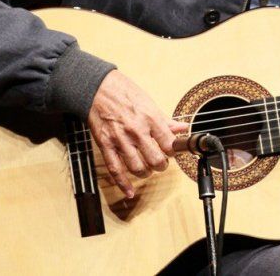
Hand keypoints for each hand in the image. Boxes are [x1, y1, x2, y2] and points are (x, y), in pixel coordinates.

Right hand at [87, 70, 189, 198]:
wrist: (97, 88)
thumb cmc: (124, 92)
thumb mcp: (149, 103)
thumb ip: (165, 120)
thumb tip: (182, 128)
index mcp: (150, 119)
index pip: (169, 144)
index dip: (174, 151)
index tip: (173, 151)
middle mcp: (136, 131)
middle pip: (155, 160)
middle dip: (161, 165)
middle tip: (161, 162)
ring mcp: (120, 140)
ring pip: (137, 168)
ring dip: (145, 173)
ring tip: (148, 169)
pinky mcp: (105, 145)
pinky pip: (115, 170)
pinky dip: (123, 184)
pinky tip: (130, 191)